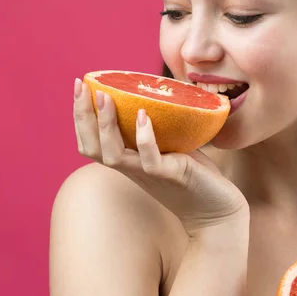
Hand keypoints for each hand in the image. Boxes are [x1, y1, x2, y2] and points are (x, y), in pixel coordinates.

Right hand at [72, 78, 248, 236]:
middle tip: (80, 86)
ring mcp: (150, 174)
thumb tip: (159, 89)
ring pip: (114, 155)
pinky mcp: (172, 176)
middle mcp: (132, 169)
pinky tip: (143, 115)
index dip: (80, 116)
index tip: (79, 85)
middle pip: (92, 147)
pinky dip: (144, 138)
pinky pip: (150, 160)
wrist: (217, 210)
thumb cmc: (195, 174)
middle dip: (83, 115)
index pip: (91, 141)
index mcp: (128, 160)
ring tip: (104, 97)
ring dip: (106, 125)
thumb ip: (160, 125)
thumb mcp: (171, 145)